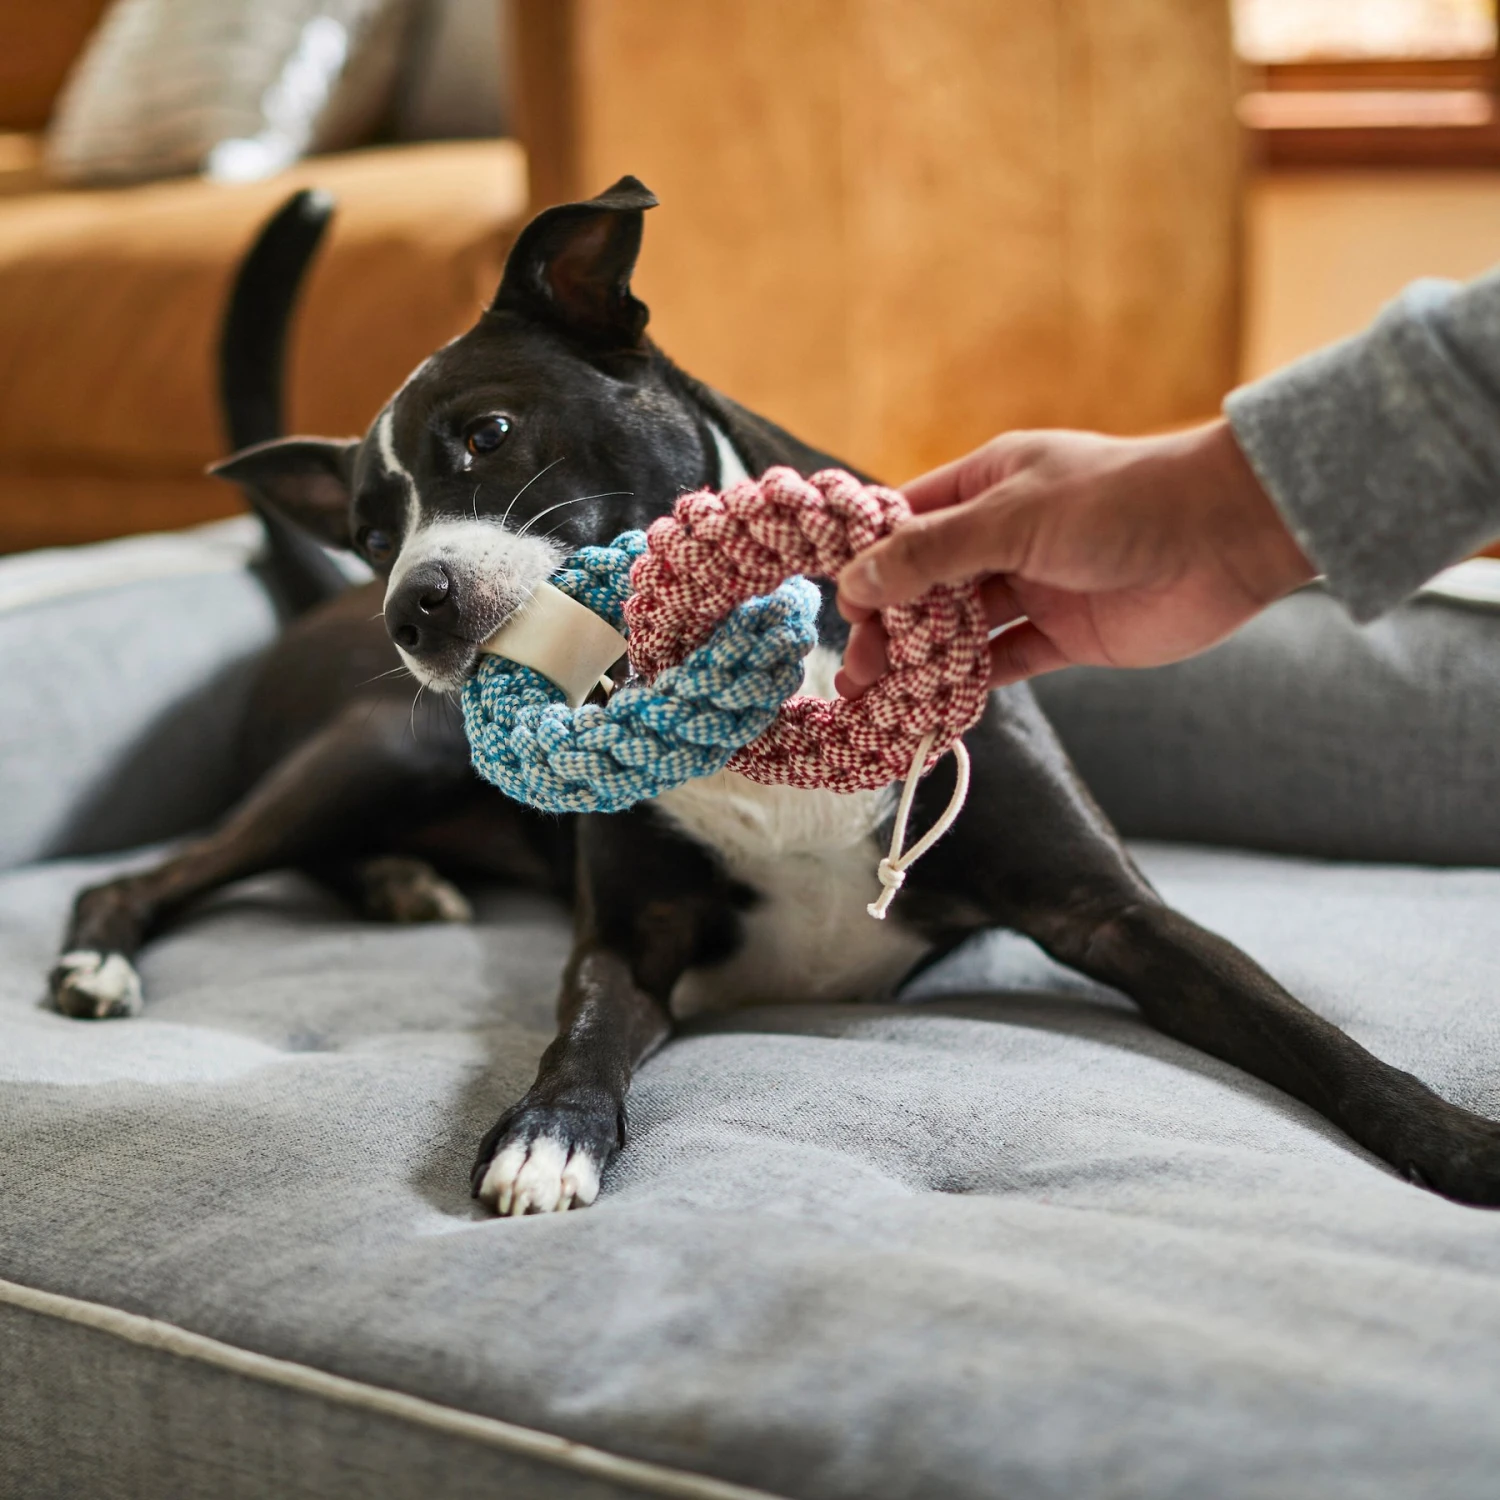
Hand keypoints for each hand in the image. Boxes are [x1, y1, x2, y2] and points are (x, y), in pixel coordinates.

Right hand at [835, 420, 1314, 694]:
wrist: (1227, 537)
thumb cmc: (1121, 502)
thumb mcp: (1013, 519)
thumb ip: (932, 553)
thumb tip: (856, 580)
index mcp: (988, 486)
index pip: (907, 524)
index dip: (869, 563)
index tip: (838, 604)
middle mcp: (1005, 536)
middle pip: (926, 584)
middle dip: (887, 624)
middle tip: (855, 669)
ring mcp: (1034, 587)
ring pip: (959, 628)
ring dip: (920, 660)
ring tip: (878, 694)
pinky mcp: (1064, 636)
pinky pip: (1004, 662)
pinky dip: (971, 683)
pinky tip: (938, 705)